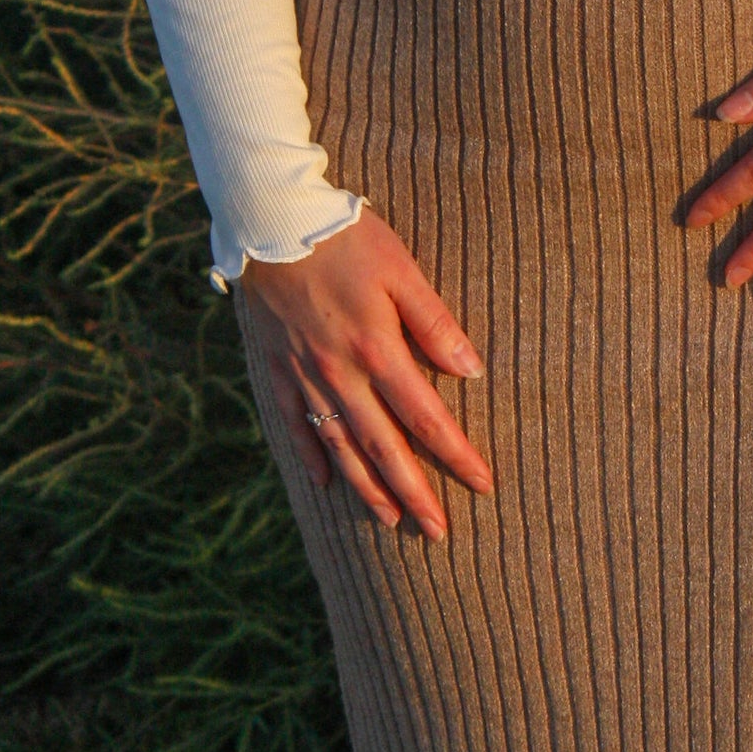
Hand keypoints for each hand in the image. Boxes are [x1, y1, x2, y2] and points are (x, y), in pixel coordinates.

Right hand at [240, 210, 493, 541]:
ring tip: (390, 521)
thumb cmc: (344, 237)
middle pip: (383, 447)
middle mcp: (339, 374)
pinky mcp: (276, 367)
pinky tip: (327, 483)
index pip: (426, 418)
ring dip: (368, 488)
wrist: (268, 219)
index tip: (484, 485)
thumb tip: (472, 371)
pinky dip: (312, 457)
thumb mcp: (400, 269)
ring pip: (340, 446)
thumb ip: (435, 322)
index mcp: (376, 350)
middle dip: (413, 493)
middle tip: (438, 532)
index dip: (457, 455)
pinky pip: (296, 423)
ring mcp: (304, 375)